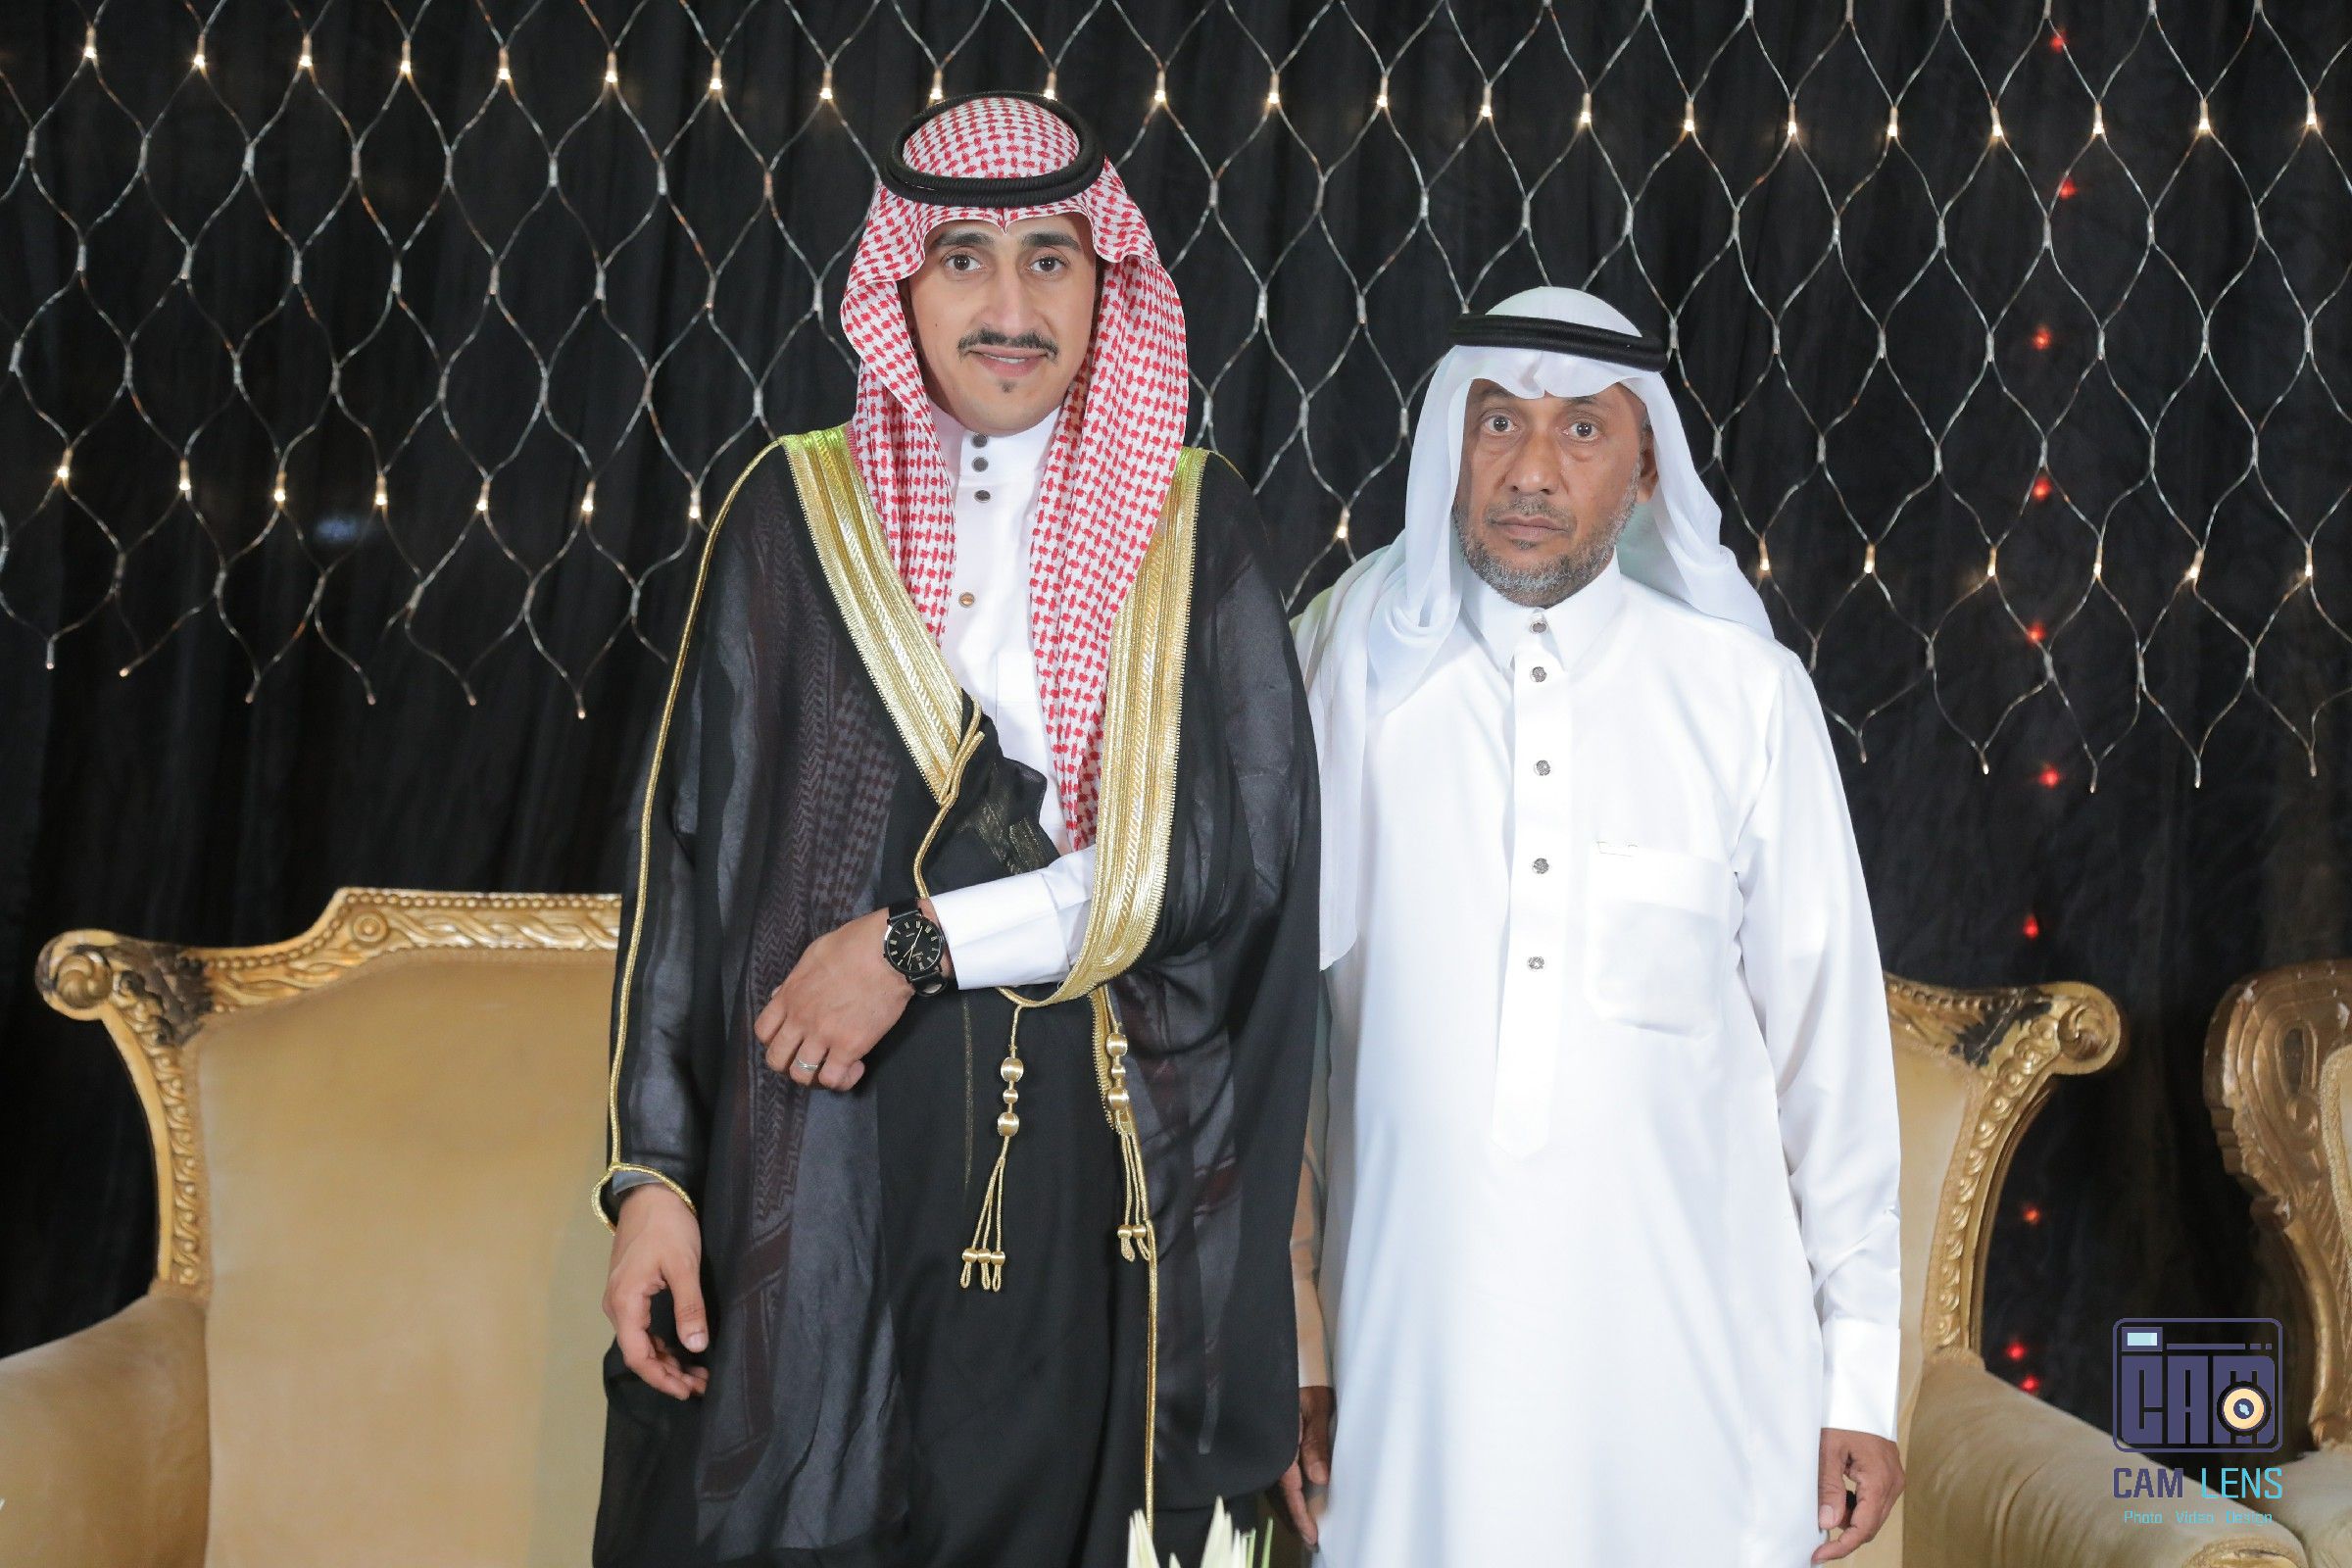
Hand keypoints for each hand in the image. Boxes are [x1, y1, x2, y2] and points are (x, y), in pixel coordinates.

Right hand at [602, 1183, 709, 1399]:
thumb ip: (689, 1307)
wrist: (651, 1193)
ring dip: (667, 1359)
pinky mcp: (631, 1292)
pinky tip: (682, 1349)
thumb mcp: (684, 1266)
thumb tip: (696, 1347)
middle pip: (638, 1352)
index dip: (661, 1378)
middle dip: (668, 1373)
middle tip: (701, 1384)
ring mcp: (622, 1299)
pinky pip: (643, 1327)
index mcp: (625, 1301)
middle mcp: (617, 1305)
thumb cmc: (668, 1226)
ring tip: (697, 1372)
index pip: (637, 1354)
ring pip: (641, 1341)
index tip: (686, 1390)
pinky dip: (662, 1343)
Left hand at [757, 902, 948, 1090]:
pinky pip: (834, 1079)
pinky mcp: (850, 1047)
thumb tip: (781, 994)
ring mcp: (823, 1035)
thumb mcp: (813, 954)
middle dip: (790, 1064)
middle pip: (776, 1060)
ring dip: (815, 1075)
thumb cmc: (855, 945)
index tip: (792, 1038)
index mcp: (790, 996)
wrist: (889, 952)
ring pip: (801, 1075)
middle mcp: (800, 1020)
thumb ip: (794, 979)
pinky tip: (855, 1067)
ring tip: (833, 1066)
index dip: (774, 1040)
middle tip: (811, 1058)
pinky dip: (842, 1080)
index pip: (763, 1032)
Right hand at [1275, 1384, 1334, 1546]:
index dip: (1300, 1514)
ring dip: (1286, 1507)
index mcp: (1281, 1441)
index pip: (1289, 1487)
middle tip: (1308, 1538)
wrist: (1273, 1360)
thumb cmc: (1304, 1379)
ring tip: (1299, 1525)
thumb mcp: (1317, 1406)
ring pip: (1272, 1485)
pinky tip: (1287, 1498)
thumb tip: (1319, 1478)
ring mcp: (1263, 1446)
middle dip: (1292, 1517)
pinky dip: (1280, 1491)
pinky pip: (1270, 1473)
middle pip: (1278, 1493)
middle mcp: (1268, 1448)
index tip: (1310, 1534)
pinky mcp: (1264, 1442)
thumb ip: (1317, 1441)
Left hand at [1812, 1426, 1902, 1561]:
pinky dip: (1855, 1505)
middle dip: (1844, 1534)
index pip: (1863, 1528)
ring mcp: (1894, 1480)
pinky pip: (1874, 1502)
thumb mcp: (1827, 1450)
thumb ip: (1828, 1488)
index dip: (1842, 1546)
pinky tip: (1839, 1493)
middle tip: (1817, 1535)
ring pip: (1872, 1515)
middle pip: (1870, 1526)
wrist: (1857, 1394)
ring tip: (1825, 1500)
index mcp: (1880, 1480)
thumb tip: (1828, 1523)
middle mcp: (1893, 1484)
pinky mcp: (1889, 1476)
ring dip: (1849, 1518)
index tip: (1820, 1555)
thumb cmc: (1841, 1415)